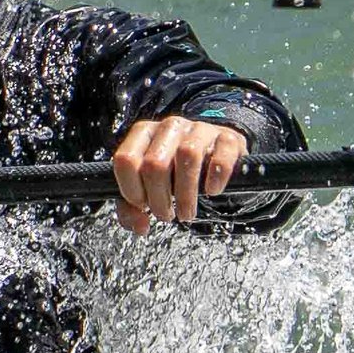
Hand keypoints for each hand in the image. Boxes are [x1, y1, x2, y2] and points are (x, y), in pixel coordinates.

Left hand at [111, 116, 247, 234]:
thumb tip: (141, 226)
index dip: (131, 190)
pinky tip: (212, 191)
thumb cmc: (176, 173)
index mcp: (144, 134)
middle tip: (167, 215)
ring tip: (186, 213)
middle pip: (155, 163)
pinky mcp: (227, 138)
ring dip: (185, 195)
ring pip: (187, 156)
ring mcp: (200, 130)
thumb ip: (132, 209)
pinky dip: (215, 179)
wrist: (215, 153)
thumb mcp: (150, 186)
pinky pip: (220, 156)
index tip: (143, 206)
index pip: (126, 160)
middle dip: (159, 200)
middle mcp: (170, 127)